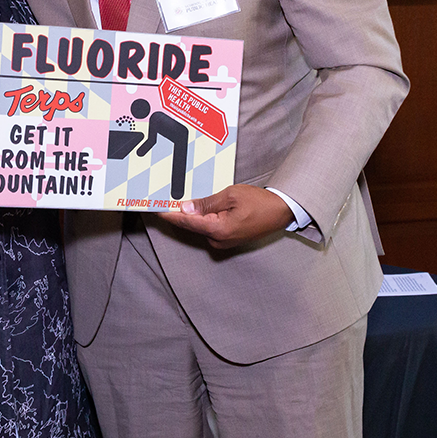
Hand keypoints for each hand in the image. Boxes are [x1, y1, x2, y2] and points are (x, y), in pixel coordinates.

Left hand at [158, 184, 293, 248]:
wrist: (281, 211)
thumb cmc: (259, 202)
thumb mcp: (231, 195)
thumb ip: (207, 203)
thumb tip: (186, 208)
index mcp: (218, 230)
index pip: (187, 222)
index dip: (169, 215)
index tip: (155, 209)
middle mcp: (219, 240)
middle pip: (192, 226)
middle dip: (179, 214)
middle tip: (164, 200)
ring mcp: (224, 242)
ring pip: (200, 227)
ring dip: (192, 216)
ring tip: (182, 201)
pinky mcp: (228, 240)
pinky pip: (210, 229)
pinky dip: (203, 219)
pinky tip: (200, 208)